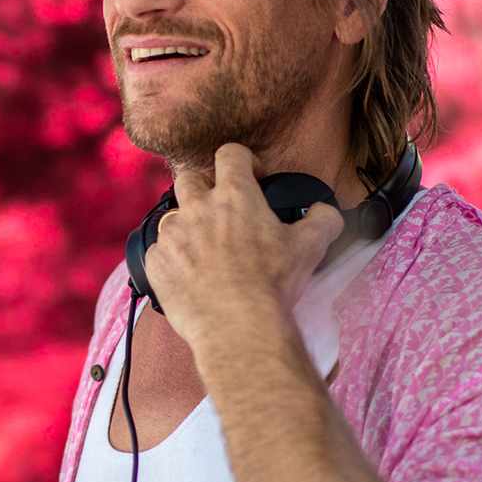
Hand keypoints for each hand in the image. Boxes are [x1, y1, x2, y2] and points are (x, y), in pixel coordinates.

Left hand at [145, 143, 343, 349]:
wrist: (238, 328)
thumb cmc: (272, 285)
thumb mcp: (310, 247)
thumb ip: (323, 219)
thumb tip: (325, 212)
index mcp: (234, 196)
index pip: (231, 153)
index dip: (244, 162)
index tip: (253, 180)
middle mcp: (197, 208)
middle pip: (190, 178)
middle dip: (204, 188)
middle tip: (221, 213)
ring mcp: (172, 235)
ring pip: (172, 217)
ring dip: (187, 227)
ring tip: (206, 251)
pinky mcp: (156, 264)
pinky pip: (159, 252)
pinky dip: (173, 260)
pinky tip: (191, 276)